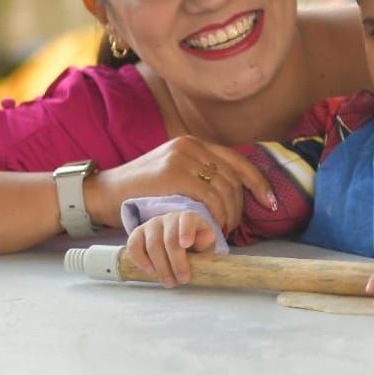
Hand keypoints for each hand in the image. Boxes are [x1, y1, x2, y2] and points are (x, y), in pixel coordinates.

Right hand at [87, 135, 275, 232]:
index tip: (271, 203)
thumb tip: (233, 195)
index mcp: (195, 144)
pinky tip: (214, 227)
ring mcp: (182, 157)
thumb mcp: (174, 174)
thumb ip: (200, 176)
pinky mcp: (173, 172)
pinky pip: (209, 195)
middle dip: (242, 206)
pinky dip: (217, 214)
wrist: (102, 193)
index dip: (259, 183)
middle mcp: (192, 145)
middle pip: (234, 178)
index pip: (238, 161)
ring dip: (230, 214)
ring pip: (224, 188)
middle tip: (235, 228)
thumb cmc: (140, 191)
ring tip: (223, 230)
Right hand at [125, 210, 217, 287]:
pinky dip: (140, 260)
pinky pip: (134, 246)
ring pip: (152, 245)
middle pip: (169, 239)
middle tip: (182, 280)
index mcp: (188, 217)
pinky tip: (149, 271)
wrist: (177, 241)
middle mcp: (169, 218)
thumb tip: (206, 238)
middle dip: (176, 262)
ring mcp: (151, 225)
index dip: (186, 231)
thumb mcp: (205, 242)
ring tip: (169, 282)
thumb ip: (206, 241)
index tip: (186, 245)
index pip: (187, 220)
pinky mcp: (137, 233)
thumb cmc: (194, 243)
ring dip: (161, 267)